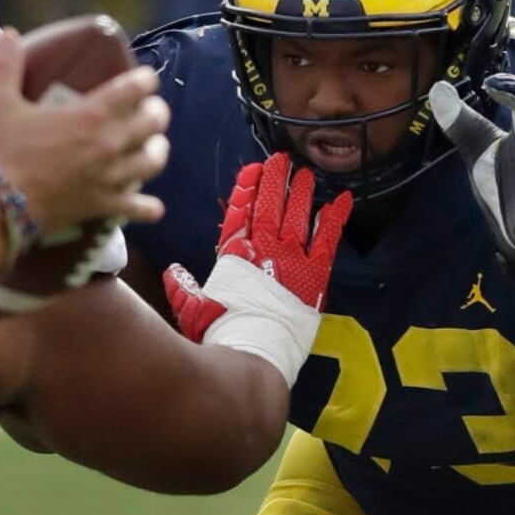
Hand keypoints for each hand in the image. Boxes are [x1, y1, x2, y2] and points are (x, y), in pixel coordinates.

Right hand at [0, 29, 170, 233]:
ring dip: (158, 151)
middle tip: (150, 111)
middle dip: (157, 112)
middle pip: (154, 122)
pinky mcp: (106, 203)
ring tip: (153, 146)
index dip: (147, 80)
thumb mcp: (1, 103)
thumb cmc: (4, 151)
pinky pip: (139, 207)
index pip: (135, 87)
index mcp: (90, 114)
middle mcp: (109, 142)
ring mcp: (111, 176)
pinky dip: (148, 207)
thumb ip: (7, 66)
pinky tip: (152, 206)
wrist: (1, 204)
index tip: (146, 80)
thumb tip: (5, 34)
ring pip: (154, 161)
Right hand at [163, 153, 351, 378]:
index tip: (251, 171)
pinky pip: (328, 239)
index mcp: (234, 256)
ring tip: (304, 173)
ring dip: (300, 193)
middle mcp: (262, 250)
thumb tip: (172, 271)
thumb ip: (184, 287)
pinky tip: (342, 199)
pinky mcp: (314, 274)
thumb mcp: (192, 310)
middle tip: (281, 159)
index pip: (239, 213)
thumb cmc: (221, 335)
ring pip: (296, 216)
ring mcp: (290, 260)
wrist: (252, 354)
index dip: (245, 190)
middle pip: (269, 206)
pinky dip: (335, 218)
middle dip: (274, 181)